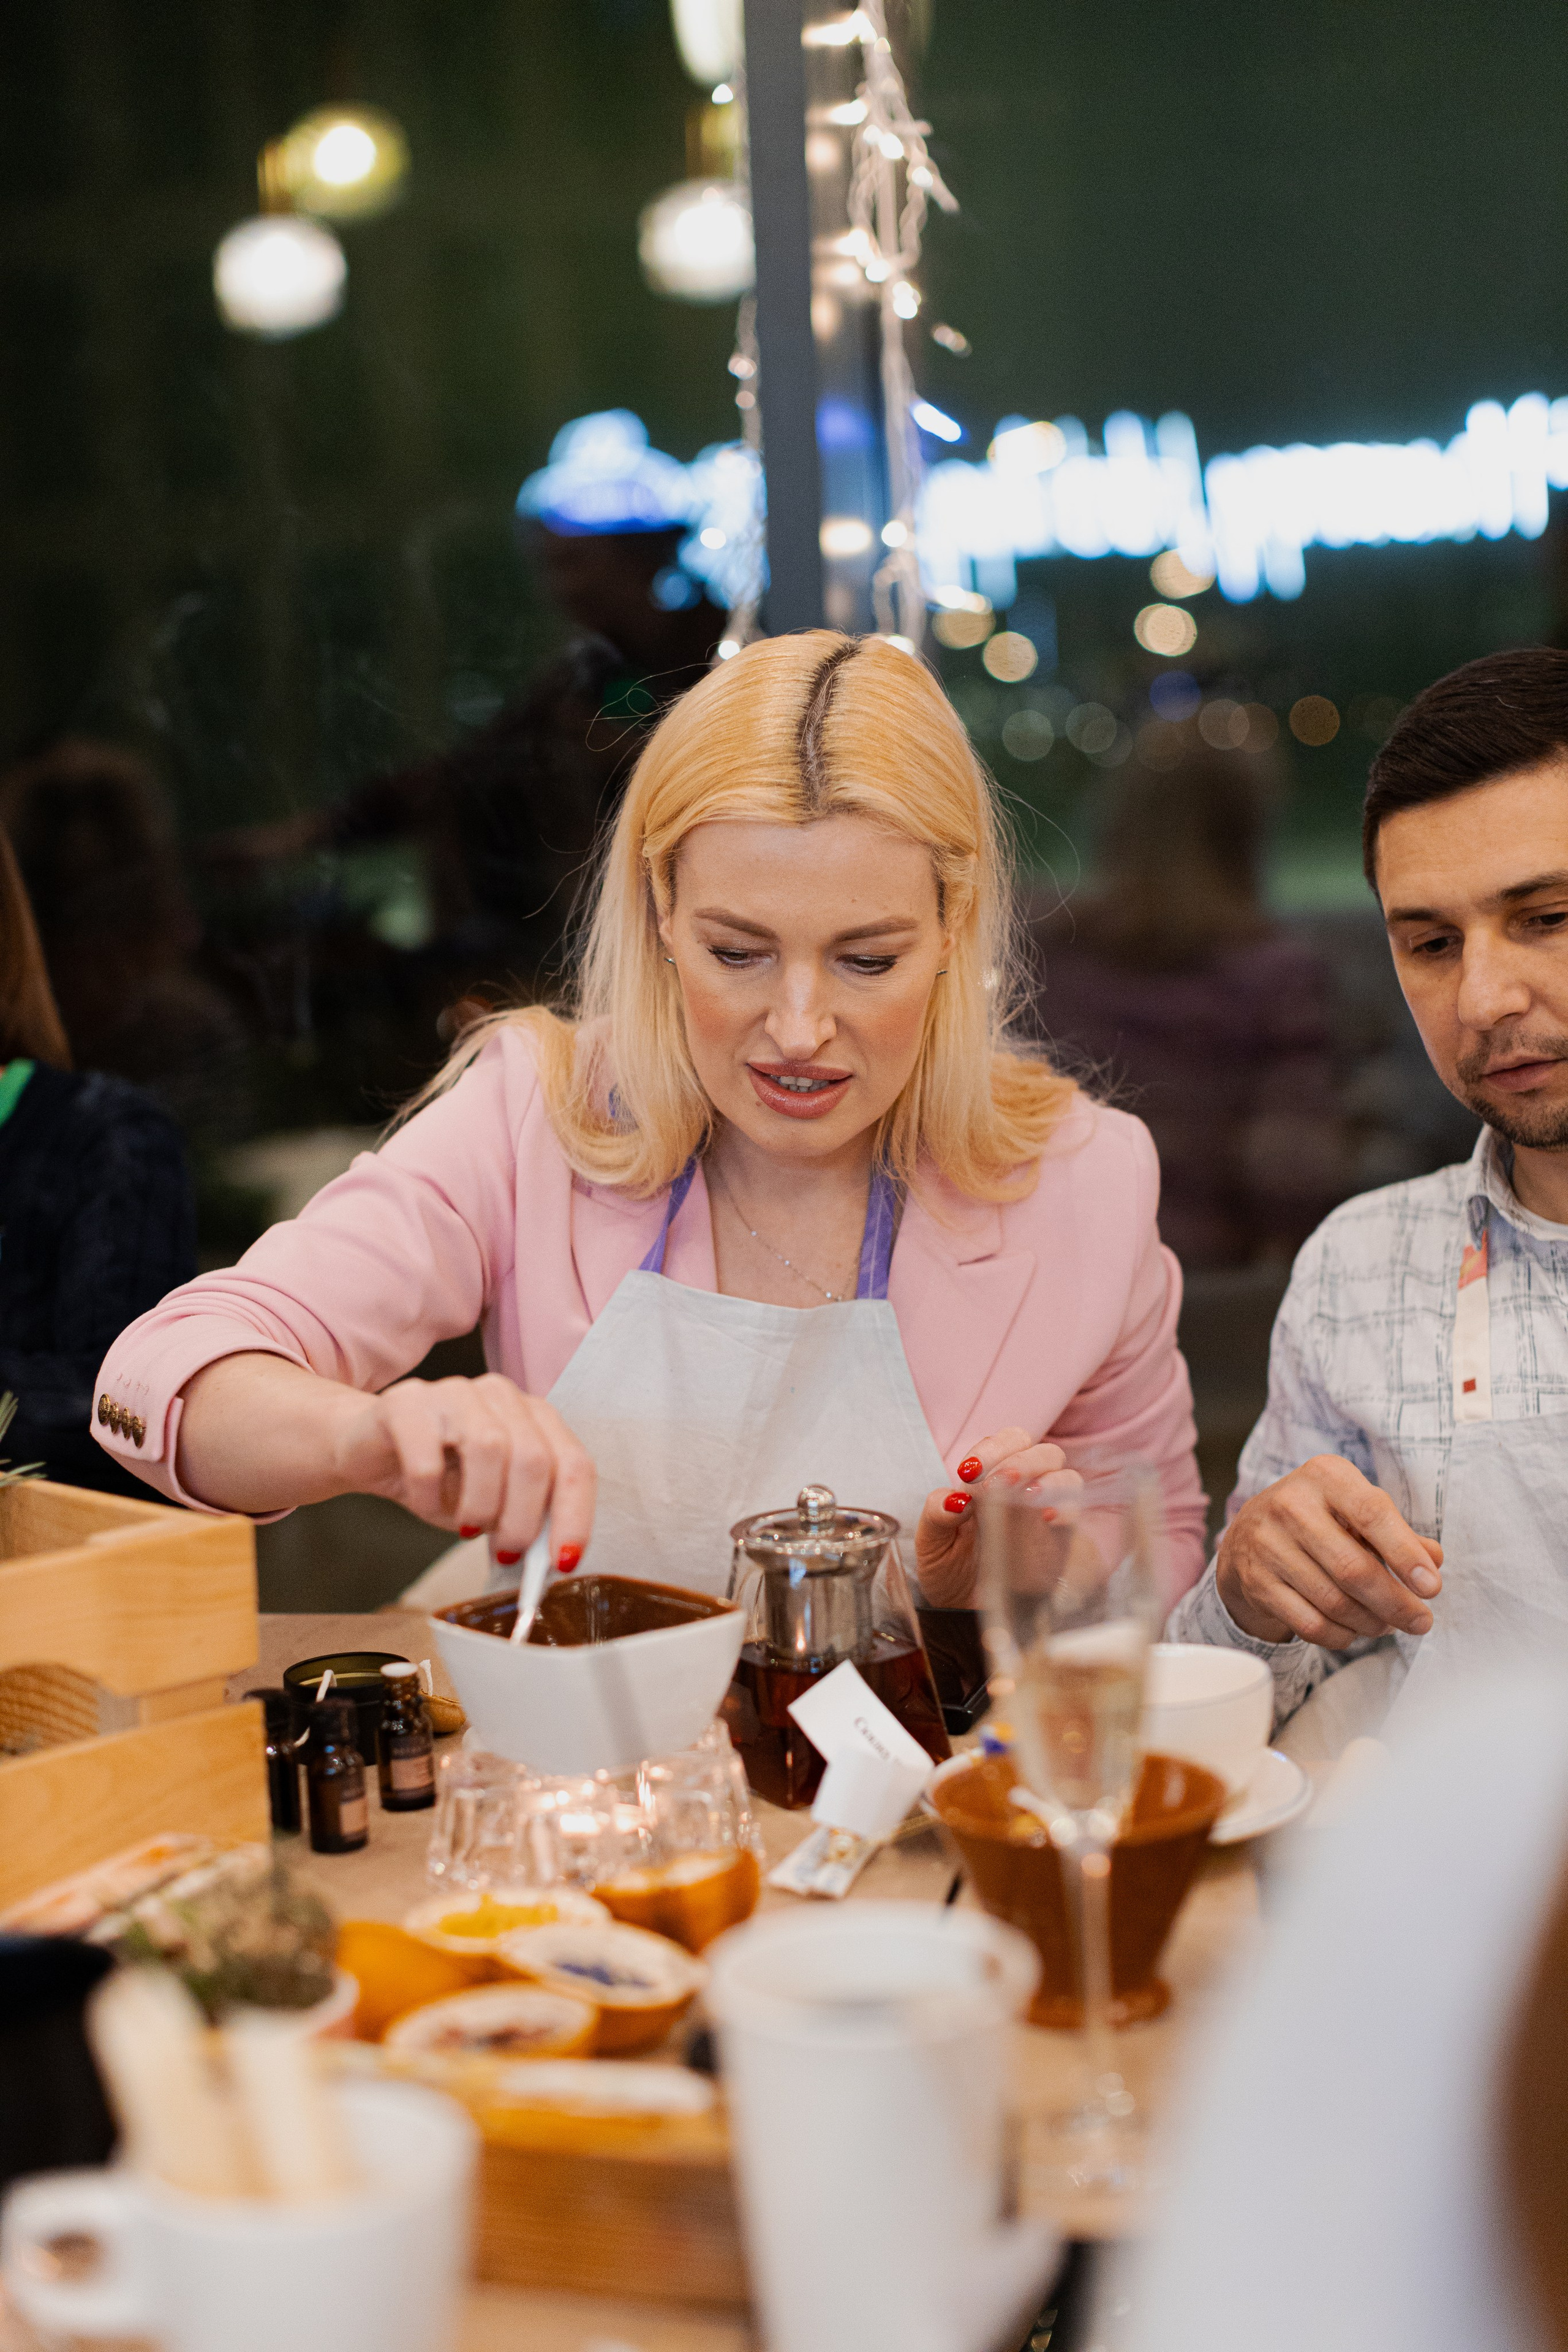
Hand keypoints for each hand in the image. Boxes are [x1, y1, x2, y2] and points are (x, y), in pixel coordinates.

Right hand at [332, 1373, 595, 1568]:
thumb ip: (524, 1517)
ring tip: (465, 1527)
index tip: (563, 1562)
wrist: (366, 1448)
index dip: (575, 1515)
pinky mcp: (407, 1403)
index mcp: (534, 1416)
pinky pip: (427, 1461)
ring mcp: (455, 1391)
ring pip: (488, 1450)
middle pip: (534, 1458)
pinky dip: (428, 1497)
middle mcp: (501, 1395)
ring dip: (480, 1506)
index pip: (574, 1463)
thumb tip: (551, 1559)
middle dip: (523, 1519)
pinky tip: (422, 1502)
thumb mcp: (491, 1501)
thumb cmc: (438, 1476)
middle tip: (506, 1552)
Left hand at [913, 1427, 1081, 1607]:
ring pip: (1067, 1476)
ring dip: (1049, 1479)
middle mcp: (1023, 1489)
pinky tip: (1046, 1519)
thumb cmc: (948, 1567)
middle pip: (1042, 1451)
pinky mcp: (1060, 1541)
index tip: (970, 1471)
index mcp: (991, 1477)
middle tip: (1001, 1479)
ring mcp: (1045, 1513)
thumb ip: (937, 1514)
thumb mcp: (931, 1543)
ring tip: (1027, 1495)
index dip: (992, 1448)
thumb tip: (955, 1498)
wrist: (962, 1611)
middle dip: (1023, 1458)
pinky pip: (1075, 1515)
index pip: (1005, 1442)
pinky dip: (1065, 1510)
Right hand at [1216, 1454, 1442, 1648]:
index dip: (1405, 1554)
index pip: (1372, 1514)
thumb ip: (1399, 1533)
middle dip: (1395, 1603)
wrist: (1248, 1535)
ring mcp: (1268, 1545)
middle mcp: (1290, 1505)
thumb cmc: (1318, 1519)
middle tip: (1421, 1621)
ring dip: (1371, 1622)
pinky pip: (1310, 1624)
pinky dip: (1341, 1636)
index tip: (1432, 1588)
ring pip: (1334, 1602)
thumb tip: (1434, 1561)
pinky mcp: (1257, 1583)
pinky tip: (1355, 1630)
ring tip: (1388, 1624)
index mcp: (1325, 1476)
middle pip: (1353, 1568)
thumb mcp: (1356, 1509)